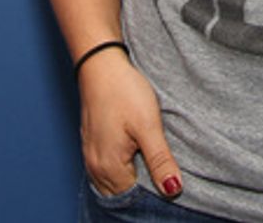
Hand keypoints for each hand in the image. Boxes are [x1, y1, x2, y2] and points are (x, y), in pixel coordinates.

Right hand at [78, 47, 182, 199]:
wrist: (101, 66)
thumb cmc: (124, 92)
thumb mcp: (148, 126)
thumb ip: (160, 160)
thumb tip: (172, 190)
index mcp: (109, 168)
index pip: (133, 197)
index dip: (154, 191)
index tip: (171, 179)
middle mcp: (95, 168)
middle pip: (122, 192)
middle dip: (143, 187)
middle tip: (164, 168)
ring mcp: (91, 157)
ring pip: (114, 181)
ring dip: (133, 176)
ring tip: (153, 159)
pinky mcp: (91, 145)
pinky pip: (107, 168)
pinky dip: (123, 167)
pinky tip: (136, 153)